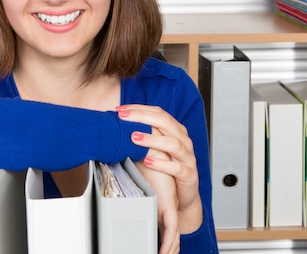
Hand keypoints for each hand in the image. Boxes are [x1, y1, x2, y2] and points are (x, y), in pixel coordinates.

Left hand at [118, 105, 202, 234]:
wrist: (182, 197)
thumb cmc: (165, 170)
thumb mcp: (154, 150)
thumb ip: (142, 137)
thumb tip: (117, 125)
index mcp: (176, 131)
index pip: (159, 113)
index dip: (139, 109)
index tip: (120, 110)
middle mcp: (184, 141)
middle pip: (166, 122)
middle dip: (143, 117)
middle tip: (123, 117)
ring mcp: (187, 158)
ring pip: (173, 143)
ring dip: (152, 139)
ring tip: (134, 137)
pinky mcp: (189, 176)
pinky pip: (176, 168)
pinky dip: (161, 164)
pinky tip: (147, 161)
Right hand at [134, 153, 179, 253]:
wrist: (149, 151)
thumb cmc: (142, 159)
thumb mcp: (135, 177)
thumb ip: (130, 186)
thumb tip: (116, 188)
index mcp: (160, 201)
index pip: (167, 225)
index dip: (168, 240)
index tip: (165, 251)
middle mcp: (165, 206)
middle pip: (172, 234)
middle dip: (170, 249)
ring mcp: (168, 206)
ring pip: (173, 236)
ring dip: (169, 249)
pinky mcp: (168, 205)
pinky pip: (171, 230)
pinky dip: (168, 244)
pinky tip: (164, 253)